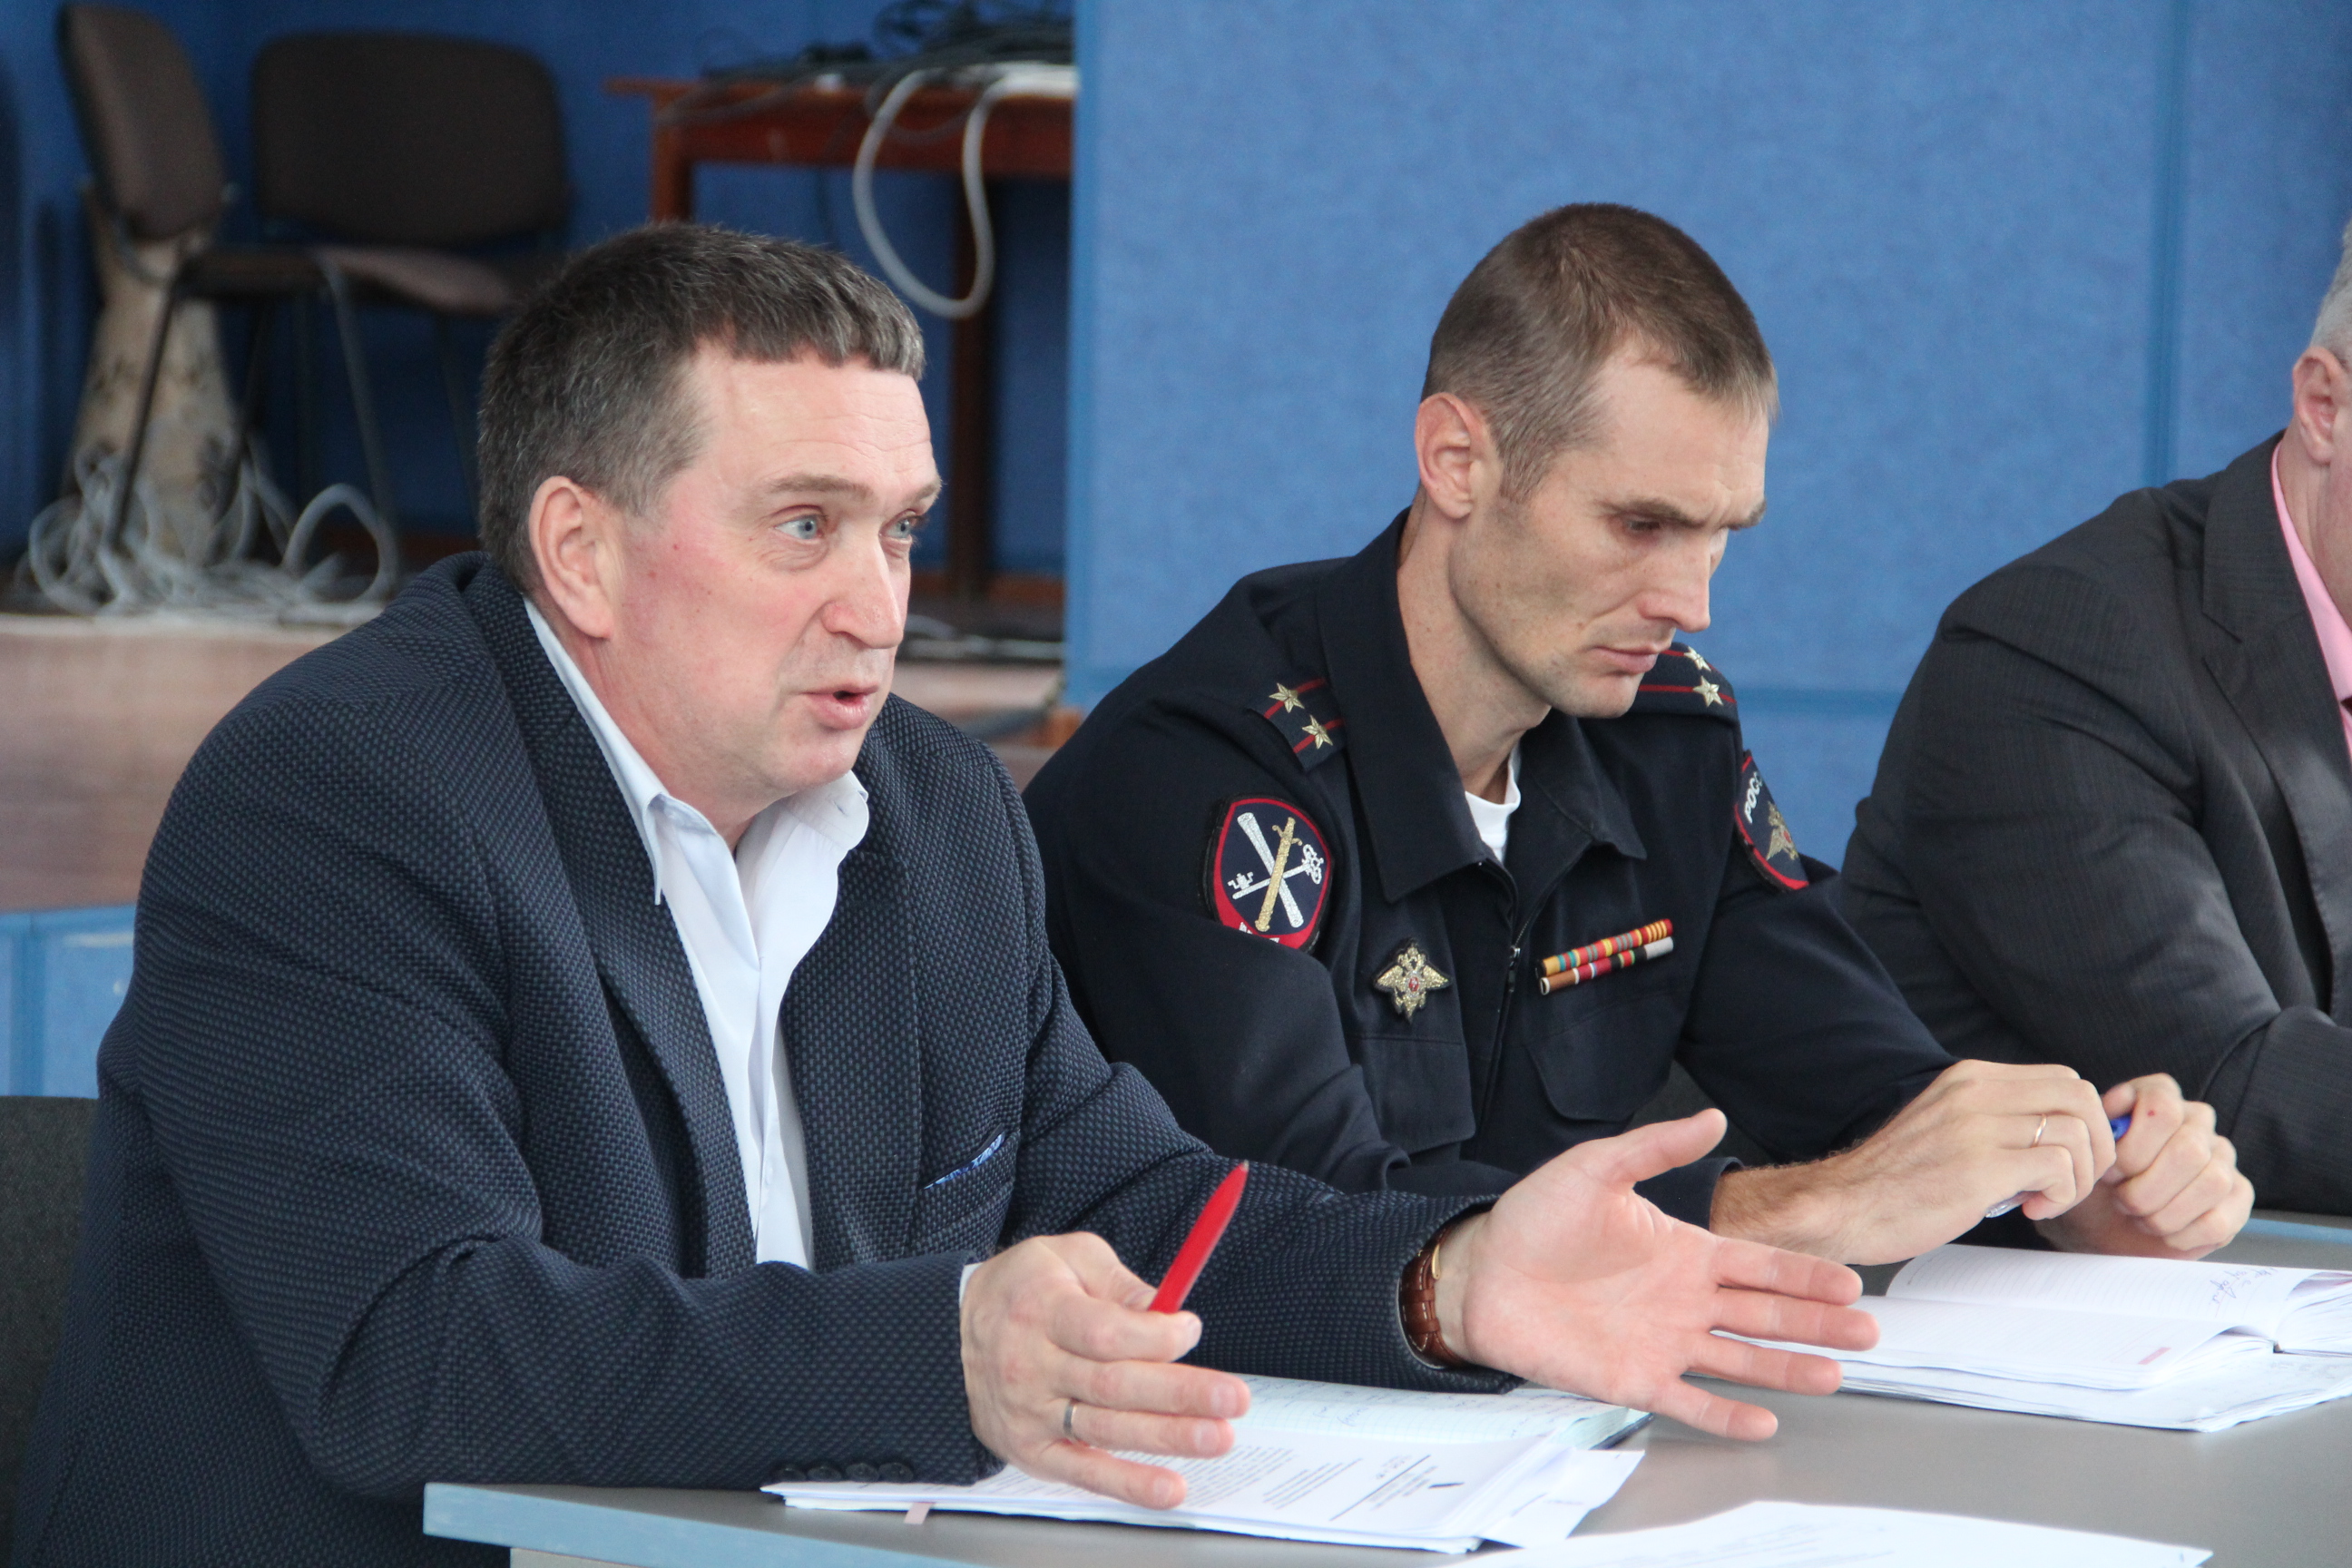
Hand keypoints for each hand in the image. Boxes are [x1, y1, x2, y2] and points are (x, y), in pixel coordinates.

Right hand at [960, 1233, 1249, 1508]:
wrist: (950, 1335)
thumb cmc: (1022, 1289)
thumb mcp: (1066, 1256)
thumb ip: (1118, 1281)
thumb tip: (1166, 1310)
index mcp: (1044, 1310)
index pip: (1105, 1333)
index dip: (1155, 1336)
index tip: (1191, 1330)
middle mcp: (1034, 1366)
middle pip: (1114, 1385)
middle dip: (1179, 1393)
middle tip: (1231, 1398)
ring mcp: (1031, 1413)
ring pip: (1106, 1429)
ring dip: (1167, 1437)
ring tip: (1217, 1438)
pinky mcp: (1032, 1449)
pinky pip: (1083, 1471)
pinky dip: (1127, 1484)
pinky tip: (1168, 1488)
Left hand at [1434, 1111, 1878, 1440]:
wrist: (1481, 1272)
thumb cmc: (1533, 1219)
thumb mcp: (1596, 1168)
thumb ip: (1656, 1147)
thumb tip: (1710, 1117)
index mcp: (1682, 1251)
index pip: (1759, 1265)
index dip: (1804, 1274)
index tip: (1850, 1281)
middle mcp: (1682, 1301)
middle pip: (1765, 1315)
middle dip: (1818, 1323)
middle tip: (1868, 1332)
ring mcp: (1662, 1342)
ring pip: (1741, 1360)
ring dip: (1787, 1369)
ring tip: (1834, 1375)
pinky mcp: (1632, 1379)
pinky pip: (1689, 1400)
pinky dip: (1727, 1414)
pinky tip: (1764, 1421)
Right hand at [1710, 1060, 2114, 1263]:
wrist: (1845, 1206)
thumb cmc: (1896, 1180)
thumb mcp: (1947, 1126)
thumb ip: (1995, 1118)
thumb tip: (2058, 1133)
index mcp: (1968, 1078)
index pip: (2063, 1079)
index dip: (2084, 1121)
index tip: (2070, 1159)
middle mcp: (1974, 1092)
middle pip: (2081, 1096)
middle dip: (2097, 1144)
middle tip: (2073, 1180)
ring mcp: (1976, 1127)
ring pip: (2077, 1133)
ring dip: (2078, 1177)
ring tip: (2044, 1199)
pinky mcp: (1979, 1167)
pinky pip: (2058, 1167)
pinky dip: (2061, 1194)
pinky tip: (2029, 1208)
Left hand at [2035, 1075, 2252, 1256]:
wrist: (2101, 1222)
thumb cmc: (2092, 1180)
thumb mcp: (2083, 1150)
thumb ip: (2095, 1124)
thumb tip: (2115, 1110)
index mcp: (2159, 1096)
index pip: (2162, 1109)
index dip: (2132, 1148)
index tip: (2109, 1172)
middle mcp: (2197, 1119)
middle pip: (2187, 1150)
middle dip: (2145, 1188)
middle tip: (2121, 1201)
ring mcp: (2223, 1156)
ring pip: (2211, 1184)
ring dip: (2164, 1213)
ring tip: (2140, 1216)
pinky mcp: (2238, 1195)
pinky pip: (2220, 1219)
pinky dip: (2183, 1234)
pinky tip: (2163, 1232)